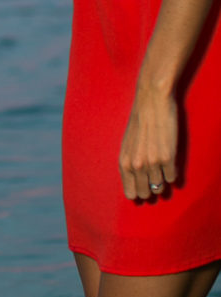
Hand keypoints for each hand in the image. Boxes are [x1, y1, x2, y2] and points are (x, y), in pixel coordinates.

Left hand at [118, 84, 178, 199]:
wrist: (151, 102)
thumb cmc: (139, 122)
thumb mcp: (127, 145)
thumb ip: (130, 164)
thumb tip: (136, 183)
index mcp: (123, 162)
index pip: (130, 193)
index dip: (138, 193)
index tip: (144, 188)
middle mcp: (136, 166)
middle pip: (145, 193)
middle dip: (151, 189)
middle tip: (155, 180)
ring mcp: (152, 163)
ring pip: (160, 187)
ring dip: (162, 180)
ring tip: (162, 168)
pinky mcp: (168, 158)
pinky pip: (173, 178)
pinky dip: (173, 173)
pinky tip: (170, 162)